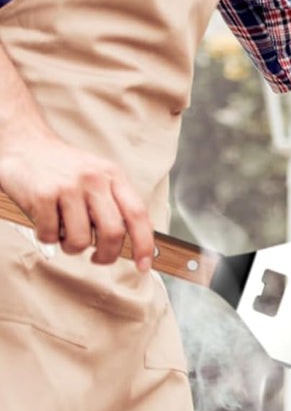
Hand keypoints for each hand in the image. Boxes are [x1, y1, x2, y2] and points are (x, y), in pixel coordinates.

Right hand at [0, 132, 153, 269]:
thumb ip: (119, 201)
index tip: (144, 265)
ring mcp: (68, 187)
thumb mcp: (101, 175)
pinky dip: (49, 237)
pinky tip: (47, 223)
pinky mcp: (42, 195)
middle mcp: (94, 180)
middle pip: (113, 232)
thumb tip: (143, 232)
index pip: (138, 214)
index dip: (144, 244)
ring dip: (72, 247)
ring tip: (66, 234)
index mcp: (114, 176)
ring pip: (81, 240)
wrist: (26, 144)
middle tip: (98, 258)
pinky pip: (51, 235)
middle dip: (107, 255)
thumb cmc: (65, 167)